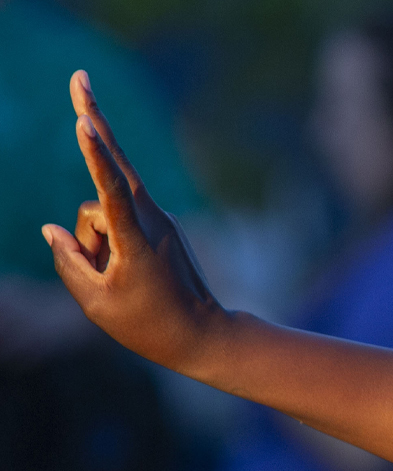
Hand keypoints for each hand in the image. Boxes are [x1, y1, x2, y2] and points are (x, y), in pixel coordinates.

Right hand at [41, 70, 228, 372]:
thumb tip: (51, 229)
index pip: (108, 189)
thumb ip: (69, 261)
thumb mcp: (96, 302)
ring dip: (92, 242)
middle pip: (113, 165)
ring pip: (100, 211)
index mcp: (137, 239)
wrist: (205, 337)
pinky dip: (103, 244)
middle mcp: (150, 219)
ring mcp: (156, 219)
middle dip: (93, 119)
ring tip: (116, 281)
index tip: (83, 124)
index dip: (93, 155)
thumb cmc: (149, 326)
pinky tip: (119, 274)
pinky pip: (114, 222)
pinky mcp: (157, 224)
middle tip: (79, 76)